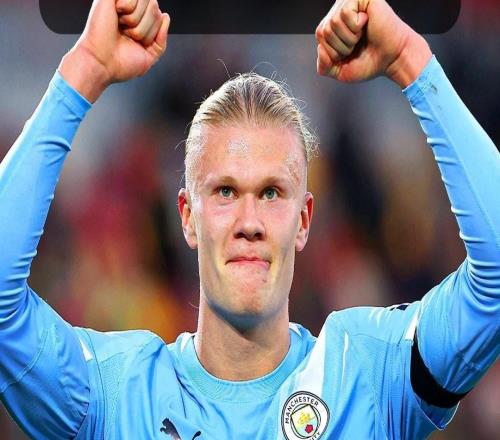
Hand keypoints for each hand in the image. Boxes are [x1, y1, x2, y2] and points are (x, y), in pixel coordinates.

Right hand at [59, 0, 169, 101]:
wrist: (102, 63)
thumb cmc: (120, 63)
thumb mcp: (149, 56)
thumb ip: (161, 39)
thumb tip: (166, 16)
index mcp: (139, 23)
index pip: (160, 16)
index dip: (152, 33)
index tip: (136, 42)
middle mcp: (131, 10)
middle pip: (155, 7)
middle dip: (145, 27)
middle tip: (128, 35)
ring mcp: (121, 1)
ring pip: (148, 1)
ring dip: (136, 20)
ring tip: (122, 27)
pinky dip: (127, 7)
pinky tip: (115, 14)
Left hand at [315, 0, 431, 86]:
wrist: (392, 59)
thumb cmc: (369, 62)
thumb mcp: (339, 71)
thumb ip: (323, 66)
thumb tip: (320, 48)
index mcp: (333, 27)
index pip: (319, 36)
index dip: (333, 52)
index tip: (350, 53)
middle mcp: (339, 12)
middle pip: (323, 31)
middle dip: (340, 46)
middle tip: (358, 45)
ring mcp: (350, 3)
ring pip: (333, 23)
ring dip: (349, 38)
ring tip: (362, 36)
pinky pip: (345, 13)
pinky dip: (355, 26)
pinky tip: (366, 24)